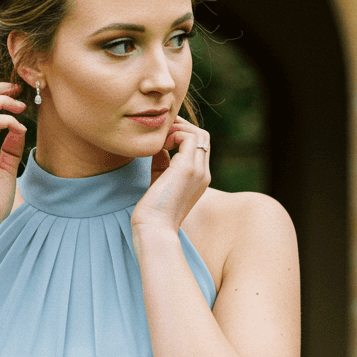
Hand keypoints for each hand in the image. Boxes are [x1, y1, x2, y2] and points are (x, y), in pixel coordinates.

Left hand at [131, 117, 210, 240]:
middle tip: (160, 131)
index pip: (199, 146)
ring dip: (177, 129)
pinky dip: (173, 134)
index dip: (182, 134)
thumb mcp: (160, 182)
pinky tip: (159, 146)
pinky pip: (188, 137)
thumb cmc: (153, 211)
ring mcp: (198, 170)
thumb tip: (160, 148)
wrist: (154, 229)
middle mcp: (203, 173)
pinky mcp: (187, 168)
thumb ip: (162, 164)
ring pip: (198, 133)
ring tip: (159, 139)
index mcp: (199, 178)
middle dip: (181, 127)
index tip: (161, 136)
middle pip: (202, 136)